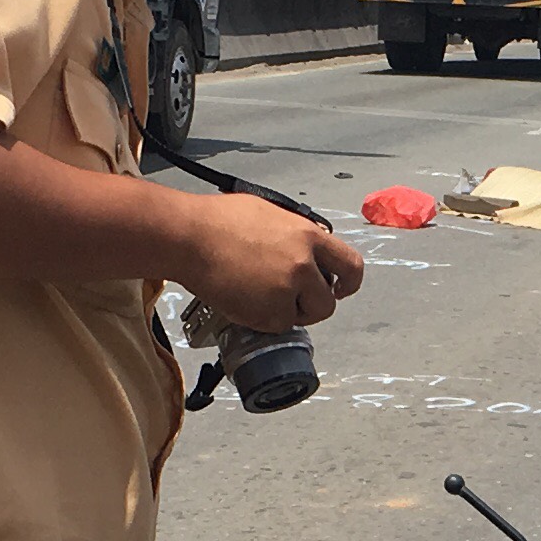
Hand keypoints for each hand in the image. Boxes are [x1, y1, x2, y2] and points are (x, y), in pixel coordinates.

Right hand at [175, 195, 364, 329]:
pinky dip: (262, 319)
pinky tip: (245, 298)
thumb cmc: (218, 220)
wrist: (189, 237)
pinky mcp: (266, 313)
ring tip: (259, 293)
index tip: (340, 288)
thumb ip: (296, 236)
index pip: (351, 265)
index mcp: (308, 236)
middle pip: (328, 303)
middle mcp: (303, 265)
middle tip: (291, 299)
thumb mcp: (271, 214)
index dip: (349, 282)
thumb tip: (306, 250)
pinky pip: (275, 326)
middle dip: (313, 305)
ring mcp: (286, 291)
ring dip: (287, 312)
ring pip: (301, 317)